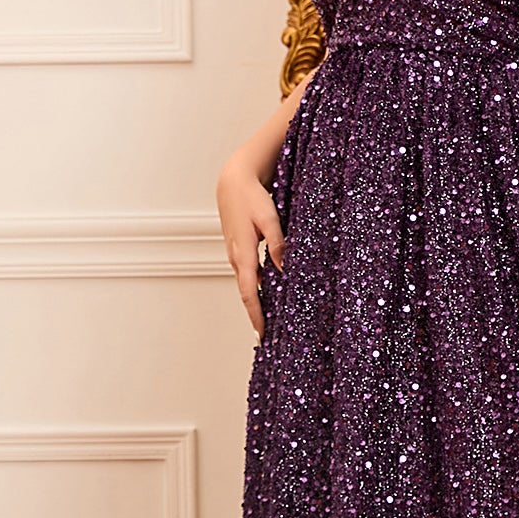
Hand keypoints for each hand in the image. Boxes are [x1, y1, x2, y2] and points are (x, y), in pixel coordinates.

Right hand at [217, 154, 283, 336]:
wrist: (233, 181)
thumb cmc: (252, 197)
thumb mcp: (270, 219)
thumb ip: (278, 244)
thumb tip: (285, 269)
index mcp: (243, 255)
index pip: (249, 293)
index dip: (256, 315)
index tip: (262, 335)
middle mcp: (236, 258)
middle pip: (247, 293)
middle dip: (256, 315)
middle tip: (267, 336)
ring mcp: (236, 254)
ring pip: (248, 284)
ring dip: (257, 301)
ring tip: (270, 318)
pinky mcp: (240, 248)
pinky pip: (248, 273)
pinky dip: (257, 286)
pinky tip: (270, 291)